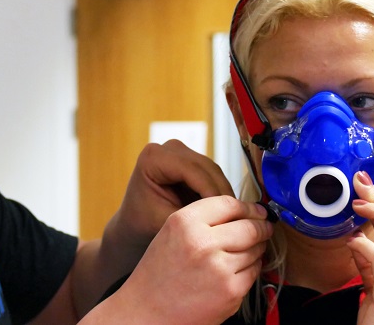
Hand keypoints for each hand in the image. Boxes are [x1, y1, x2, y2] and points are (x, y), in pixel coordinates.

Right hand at [105, 196, 273, 323]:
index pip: (229, 204)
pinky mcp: (231, 291)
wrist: (147, 311)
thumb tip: (245, 212)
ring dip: (256, 250)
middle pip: (249, 226)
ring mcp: (219, 268)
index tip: (258, 210)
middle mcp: (202, 242)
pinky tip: (234, 272)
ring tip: (241, 254)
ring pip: (255, 250)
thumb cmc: (159, 273)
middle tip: (265, 228)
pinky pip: (254, 272)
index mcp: (184, 222)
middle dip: (262, 227)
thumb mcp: (172, 233)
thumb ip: (204, 219)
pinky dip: (250, 270)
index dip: (249, 207)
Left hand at [110, 139, 237, 250]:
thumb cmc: (143, 224)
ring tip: (238, 217)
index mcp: (154, 157)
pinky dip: (221, 193)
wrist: (134, 224)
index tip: (229, 216)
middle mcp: (168, 148)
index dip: (214, 194)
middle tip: (240, 218)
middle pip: (207, 168)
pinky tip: (230, 212)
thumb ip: (194, 216)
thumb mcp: (168, 221)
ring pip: (214, 172)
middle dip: (223, 195)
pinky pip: (213, 176)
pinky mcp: (191, 161)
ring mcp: (180, 152)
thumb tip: (228, 217)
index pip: (194, 171)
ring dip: (225, 194)